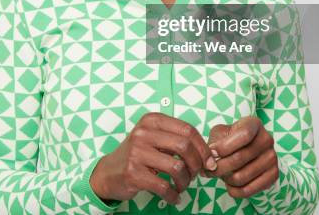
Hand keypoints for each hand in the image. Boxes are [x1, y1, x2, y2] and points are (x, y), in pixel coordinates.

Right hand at [89, 112, 218, 205]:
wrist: (109, 172)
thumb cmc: (138, 155)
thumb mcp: (154, 139)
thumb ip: (177, 140)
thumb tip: (209, 155)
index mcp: (151, 120)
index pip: (187, 129)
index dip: (203, 147)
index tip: (209, 161)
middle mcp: (143, 133)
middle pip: (184, 146)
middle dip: (196, 164)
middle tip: (196, 175)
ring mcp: (137, 152)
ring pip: (177, 167)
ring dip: (185, 181)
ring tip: (182, 186)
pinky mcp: (133, 173)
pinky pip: (164, 186)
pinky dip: (174, 195)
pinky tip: (174, 197)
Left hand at [199, 116, 278, 198]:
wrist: (247, 149)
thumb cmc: (229, 139)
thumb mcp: (220, 133)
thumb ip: (215, 141)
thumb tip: (210, 156)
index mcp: (254, 124)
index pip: (243, 135)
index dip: (224, 146)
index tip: (211, 152)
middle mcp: (267, 139)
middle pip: (239, 158)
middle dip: (218, 166)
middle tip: (208, 169)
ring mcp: (272, 158)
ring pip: (241, 177)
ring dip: (225, 179)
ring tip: (219, 174)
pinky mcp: (274, 175)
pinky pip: (249, 190)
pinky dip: (234, 190)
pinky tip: (228, 184)